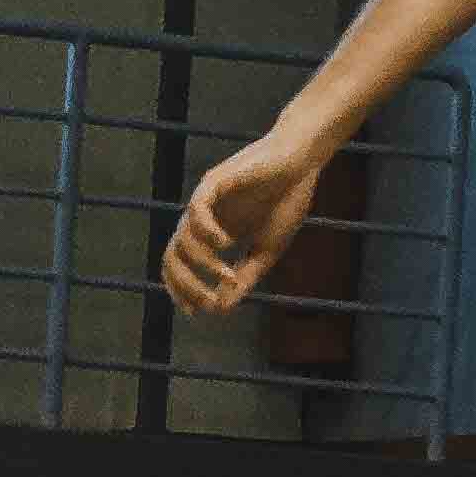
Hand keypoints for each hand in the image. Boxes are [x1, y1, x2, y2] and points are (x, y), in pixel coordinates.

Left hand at [165, 135, 322, 317]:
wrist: (302, 164)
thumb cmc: (286, 202)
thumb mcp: (266, 250)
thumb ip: (243, 278)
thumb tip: (219, 310)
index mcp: (212, 234)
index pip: (180, 265)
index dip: (181, 290)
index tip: (197, 312)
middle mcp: (202, 218)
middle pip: (173, 256)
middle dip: (186, 285)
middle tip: (208, 302)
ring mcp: (206, 199)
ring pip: (183, 238)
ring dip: (203, 264)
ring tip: (227, 276)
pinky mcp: (215, 181)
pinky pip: (197, 209)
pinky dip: (205, 231)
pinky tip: (225, 244)